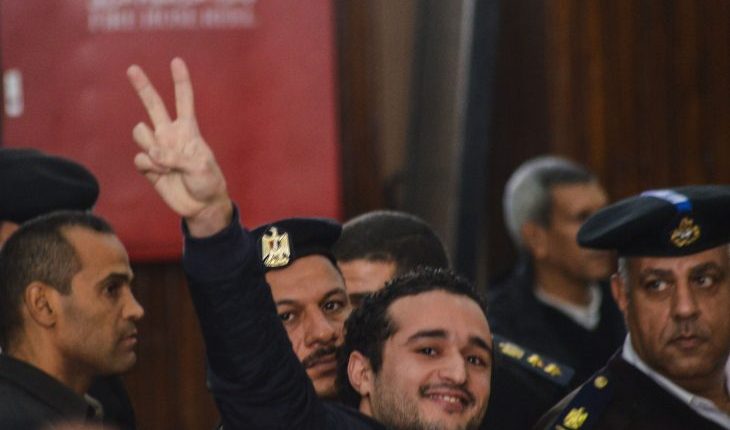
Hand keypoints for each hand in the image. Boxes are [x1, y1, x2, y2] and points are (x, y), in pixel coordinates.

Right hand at [127, 58, 231, 235]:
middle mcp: (170, 134)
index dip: (180, 81)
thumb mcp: (201, 167)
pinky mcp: (148, 166)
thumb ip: (176, 157)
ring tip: (167, 163)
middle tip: (132, 68)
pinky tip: (161, 174)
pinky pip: (140, 158)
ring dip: (152, 147)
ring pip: (140, 132)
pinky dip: (150, 166)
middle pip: (153, 105)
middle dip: (143, 86)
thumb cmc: (208, 182)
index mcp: (188, 130)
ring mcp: (157, 149)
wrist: (201, 205)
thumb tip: (152, 154)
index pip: (183, 100)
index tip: (176, 61)